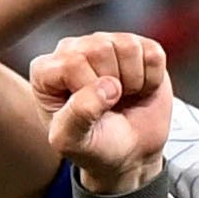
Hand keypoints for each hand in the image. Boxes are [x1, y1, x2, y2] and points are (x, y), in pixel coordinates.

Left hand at [31, 32, 173, 194]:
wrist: (128, 154)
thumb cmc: (93, 145)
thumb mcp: (71, 142)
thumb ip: (76, 116)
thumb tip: (106, 86)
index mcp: (45, 70)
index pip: (71, 63)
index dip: (87, 92)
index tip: (87, 113)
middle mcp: (73, 49)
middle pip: (100, 49)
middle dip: (111, 85)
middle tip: (107, 105)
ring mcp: (106, 43)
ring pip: (128, 47)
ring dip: (133, 82)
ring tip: (121, 97)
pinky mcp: (138, 46)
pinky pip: (153, 54)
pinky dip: (152, 79)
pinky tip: (138, 90)